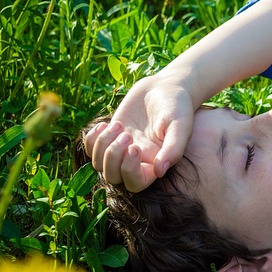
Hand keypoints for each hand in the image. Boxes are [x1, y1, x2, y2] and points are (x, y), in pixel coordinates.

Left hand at [84, 75, 194, 191]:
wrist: (166, 88)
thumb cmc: (178, 108)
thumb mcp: (181, 126)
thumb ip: (173, 150)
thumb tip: (159, 172)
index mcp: (153, 164)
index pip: (135, 183)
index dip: (129, 170)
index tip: (134, 147)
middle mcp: (136, 161)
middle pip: (113, 177)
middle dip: (113, 156)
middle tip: (126, 134)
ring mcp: (121, 149)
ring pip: (98, 164)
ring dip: (102, 145)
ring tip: (118, 126)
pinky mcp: (110, 135)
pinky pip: (90, 147)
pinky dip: (92, 138)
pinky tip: (105, 124)